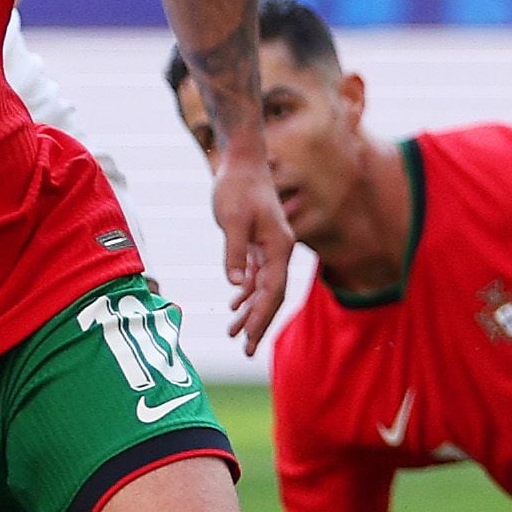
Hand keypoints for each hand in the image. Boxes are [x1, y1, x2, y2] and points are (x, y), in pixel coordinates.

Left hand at [210, 151, 294, 355]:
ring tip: (234, 333)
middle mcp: (279, 250)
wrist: (241, 161)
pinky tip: (235, 304)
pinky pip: (256, 274)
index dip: (261, 317)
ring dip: (250, 310)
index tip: (249, 339)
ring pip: (263, 287)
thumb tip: (236, 284)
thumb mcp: (232, 219)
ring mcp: (270, 247)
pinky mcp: (258, 242)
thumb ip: (235, 252)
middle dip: (258, 323)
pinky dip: (246, 291)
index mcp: (279, 247)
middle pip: (272, 295)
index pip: (273, 291)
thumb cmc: (237, 186)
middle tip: (245, 350)